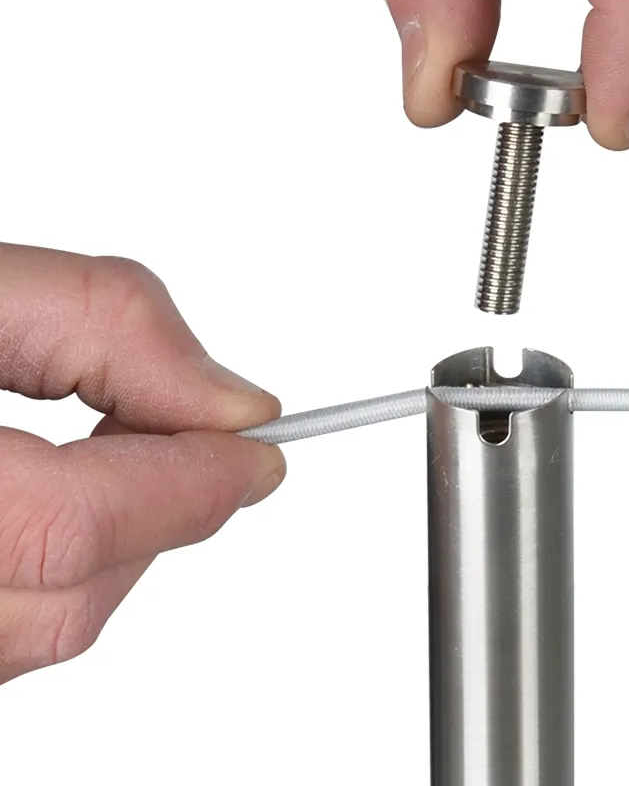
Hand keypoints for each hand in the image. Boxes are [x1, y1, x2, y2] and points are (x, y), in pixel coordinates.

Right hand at [0, 244, 283, 684]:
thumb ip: (107, 326)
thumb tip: (231, 403)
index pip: (76, 527)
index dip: (193, 487)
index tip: (261, 451)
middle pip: (68, 598)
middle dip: (160, 511)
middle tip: (185, 433)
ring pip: (40, 634)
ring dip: (111, 545)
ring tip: (106, 454)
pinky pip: (2, 643)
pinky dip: (55, 575)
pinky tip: (49, 503)